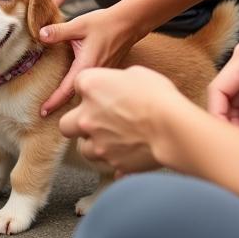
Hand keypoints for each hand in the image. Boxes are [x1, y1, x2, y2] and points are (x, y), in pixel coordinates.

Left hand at [37, 5, 138, 115]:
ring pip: (87, 94)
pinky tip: (80, 90)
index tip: (43, 112)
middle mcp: (95, 75)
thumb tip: (40, 35)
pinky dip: (85, 92)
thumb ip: (59, 31)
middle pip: (76, 97)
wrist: (130, 23)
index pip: (67, 90)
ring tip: (61, 106)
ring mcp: (103, 75)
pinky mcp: (108, 72)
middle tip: (47, 114)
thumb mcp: (79, 25)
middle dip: (62, 107)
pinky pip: (95, 87)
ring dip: (74, 100)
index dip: (54, 102)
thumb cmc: (105, 23)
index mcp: (86, 66)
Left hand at [59, 66, 181, 173]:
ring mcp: (97, 143)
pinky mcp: (112, 163)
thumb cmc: (157, 95)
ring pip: (83, 148)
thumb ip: (117, 81)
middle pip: (66, 124)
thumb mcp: (136, 73)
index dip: (90, 89)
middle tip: (96, 121)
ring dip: (95, 143)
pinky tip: (130, 152)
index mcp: (90, 87)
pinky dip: (116, 159)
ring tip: (114, 139)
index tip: (102, 91)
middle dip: (78, 123)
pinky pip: (109, 163)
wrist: (171, 127)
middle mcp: (86, 116)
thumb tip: (118, 88)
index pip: (77, 85)